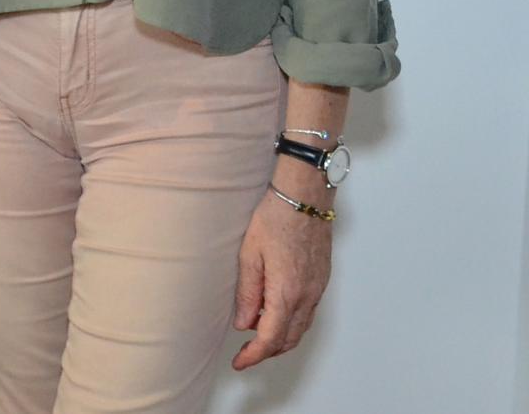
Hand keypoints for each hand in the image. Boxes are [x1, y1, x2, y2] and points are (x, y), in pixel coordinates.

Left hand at [232, 187, 332, 368]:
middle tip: (244, 354)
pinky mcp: (321, 281)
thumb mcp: (249, 254)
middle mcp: (307, 296)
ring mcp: (318, 290)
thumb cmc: (275, 219)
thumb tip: (242, 323)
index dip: (254, 355)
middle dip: (266, 352)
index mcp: (287, 292)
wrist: (305, 198)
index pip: (270, 338)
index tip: (239, 362)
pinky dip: (291, 324)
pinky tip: (274, 316)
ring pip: (300, 329)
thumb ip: (247, 293)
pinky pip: (308, 315)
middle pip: (288, 339)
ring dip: (279, 340)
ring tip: (255, 338)